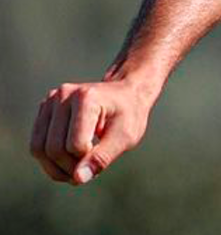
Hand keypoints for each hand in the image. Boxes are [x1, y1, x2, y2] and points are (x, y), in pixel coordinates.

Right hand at [30, 78, 153, 184]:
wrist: (126, 95)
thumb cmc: (129, 115)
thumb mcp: (126, 136)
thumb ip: (102, 157)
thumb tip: (78, 179)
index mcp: (87, 98)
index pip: (75, 145)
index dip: (88, 159)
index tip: (104, 155)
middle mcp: (64, 95)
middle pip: (54, 148)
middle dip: (71, 167)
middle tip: (91, 168)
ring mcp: (51, 101)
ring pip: (39, 149)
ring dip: (56, 168)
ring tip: (79, 169)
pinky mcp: (44, 110)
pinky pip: (37, 145)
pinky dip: (50, 160)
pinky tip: (69, 161)